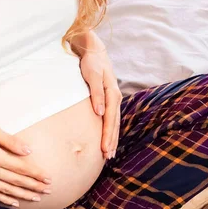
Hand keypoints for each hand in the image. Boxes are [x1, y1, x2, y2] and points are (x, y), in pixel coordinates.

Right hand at [0, 117, 51, 206]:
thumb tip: (28, 151)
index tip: (48, 178)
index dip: (36, 174)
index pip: (20, 168)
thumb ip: (9, 140)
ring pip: (6, 190)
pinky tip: (14, 203)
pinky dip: (4, 199)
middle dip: (34, 186)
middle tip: (48, 190)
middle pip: (16, 181)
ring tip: (37, 198)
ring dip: (23, 195)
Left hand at [79, 44, 122, 159]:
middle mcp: (116, 98)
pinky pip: (112, 119)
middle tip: (108, 157)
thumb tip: (99, 112)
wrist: (94, 50)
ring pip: (115, 123)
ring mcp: (114, 100)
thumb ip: (96, 93)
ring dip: (113, 139)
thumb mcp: (92, 75)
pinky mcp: (109, 100)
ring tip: (110, 154)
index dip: (108, 135)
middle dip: (112, 141)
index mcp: (113, 94)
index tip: (105, 149)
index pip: (110, 120)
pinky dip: (111, 131)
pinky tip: (108, 139)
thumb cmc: (92, 62)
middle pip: (115, 125)